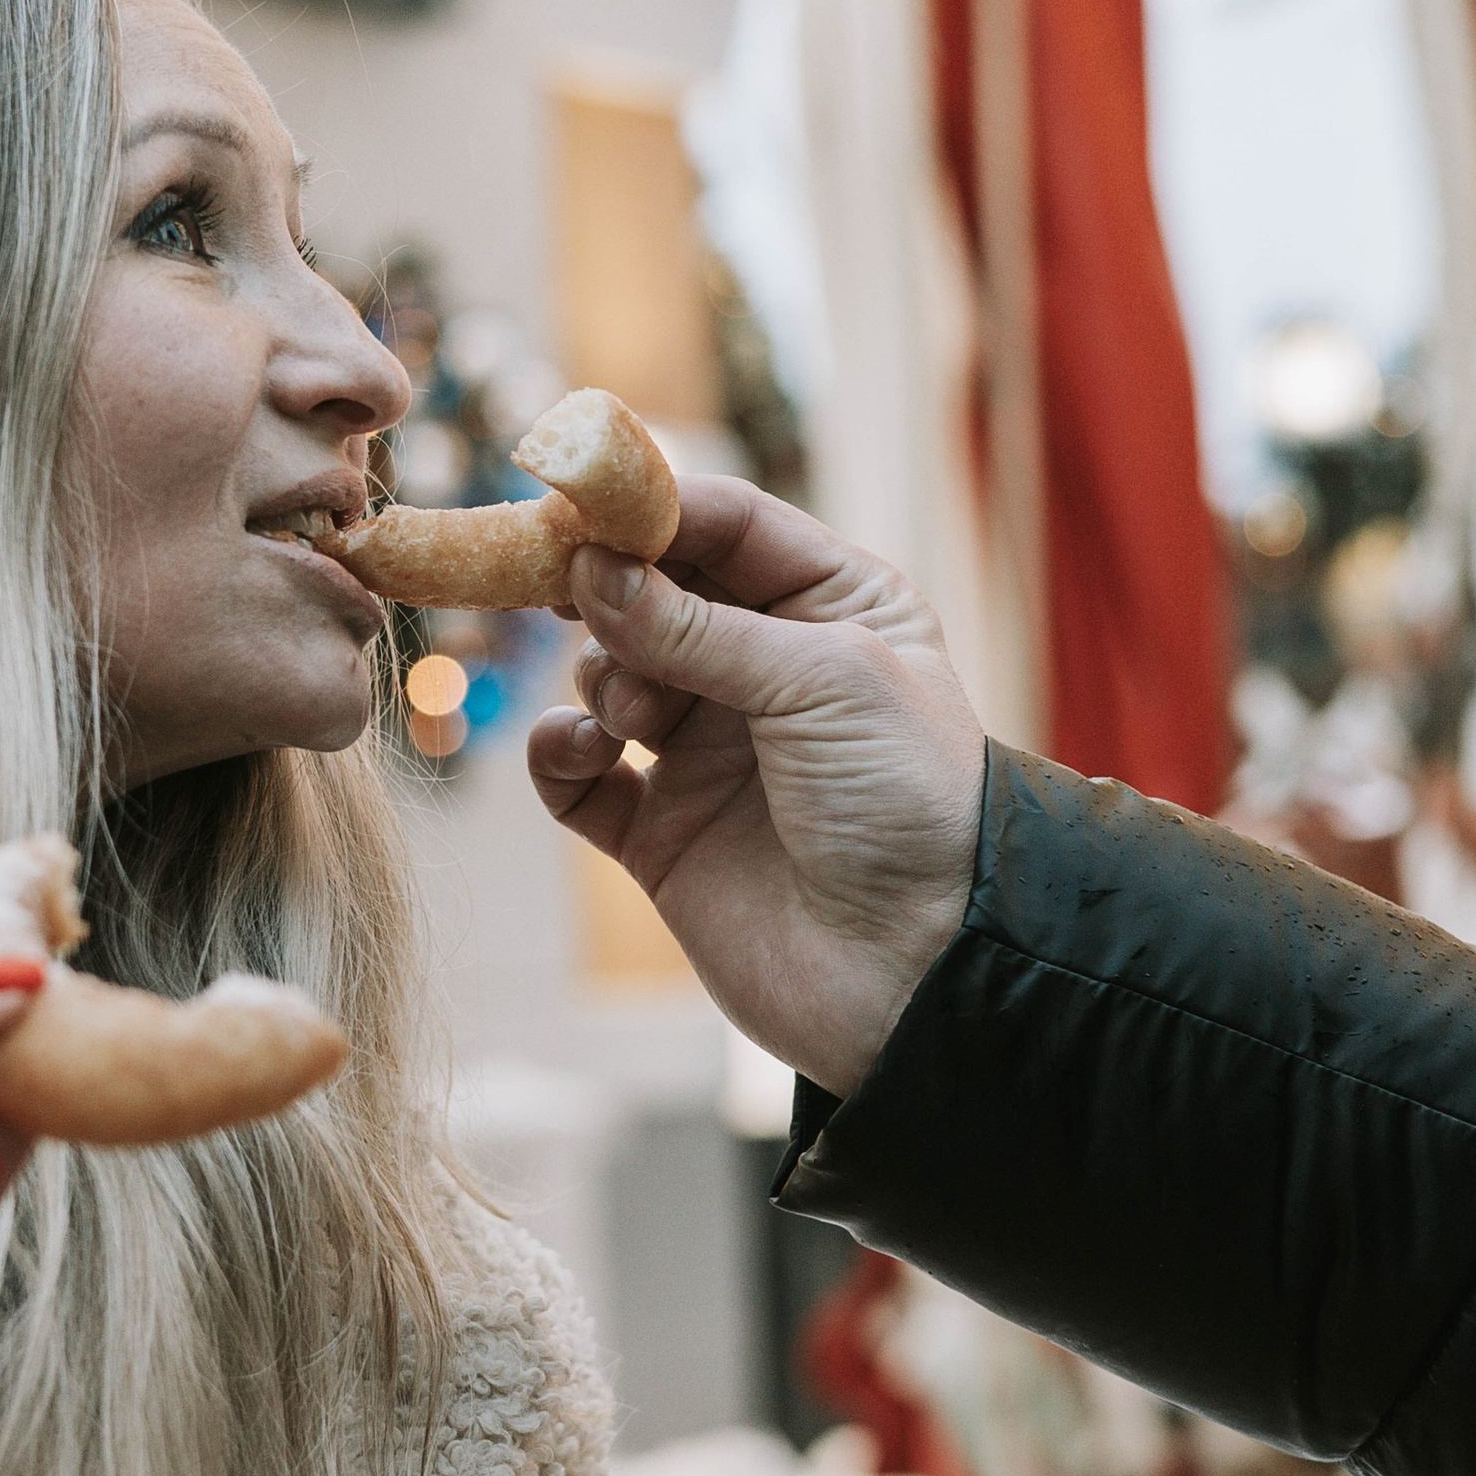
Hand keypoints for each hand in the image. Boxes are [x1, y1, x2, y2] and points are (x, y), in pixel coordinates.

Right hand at [523, 479, 986, 1095]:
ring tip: (635, 717)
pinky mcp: (663, 832)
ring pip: (609, 673)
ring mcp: (710, 751)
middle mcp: (766, 671)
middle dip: (605, 587)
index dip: (651, 508)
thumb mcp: (821, 680)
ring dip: (604, 677)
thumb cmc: (907, 804)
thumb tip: (591, 568)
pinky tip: (583, 753)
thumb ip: (698, 624)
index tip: (575, 503)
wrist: (919, 972)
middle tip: (556, 584)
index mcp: (833, 609)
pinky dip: (563, 753)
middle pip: (652, 591)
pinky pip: (580, 773)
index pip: (726, 526)